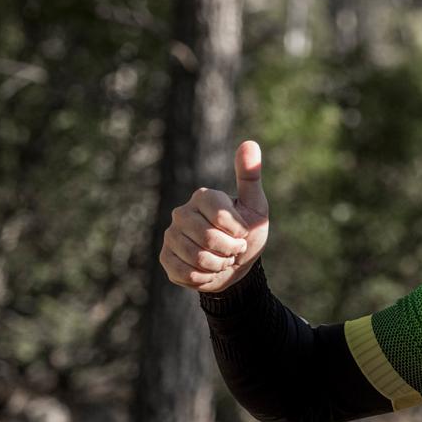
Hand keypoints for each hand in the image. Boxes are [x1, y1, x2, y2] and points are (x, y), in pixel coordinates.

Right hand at [159, 140, 269, 292]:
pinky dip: (206, 278)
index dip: (238, 230)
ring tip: (223, 259)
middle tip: (234, 248)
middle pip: (208, 239)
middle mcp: (181, 213)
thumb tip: (250, 143)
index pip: (220, 216)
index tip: (243, 232)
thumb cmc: (247, 232)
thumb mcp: (255, 206)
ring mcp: (170, 236)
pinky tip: (209, 271)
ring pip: (198, 258)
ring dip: (219, 265)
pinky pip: (187, 273)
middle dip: (230, 250)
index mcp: (202, 197)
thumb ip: (250, 177)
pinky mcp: (165, 258)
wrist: (236, 265)